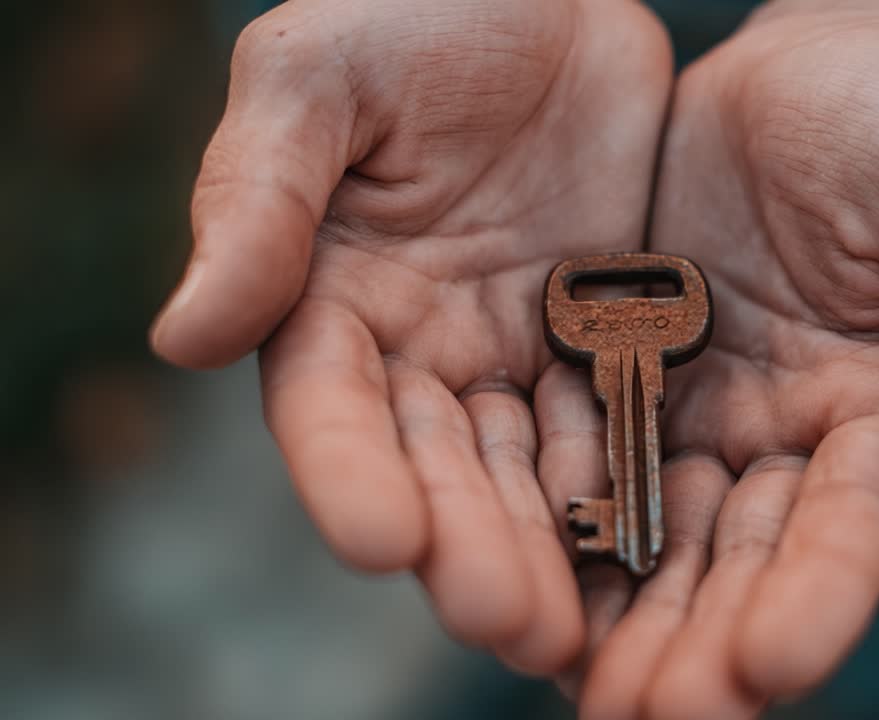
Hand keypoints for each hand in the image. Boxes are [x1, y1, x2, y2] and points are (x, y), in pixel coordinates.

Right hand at [149, 0, 672, 674]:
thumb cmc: (418, 12)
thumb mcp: (319, 76)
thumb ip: (257, 197)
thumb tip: (186, 335)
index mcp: (334, 294)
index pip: (331, 403)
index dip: (349, 472)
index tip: (379, 539)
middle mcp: (424, 346)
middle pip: (439, 464)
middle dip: (467, 544)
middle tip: (504, 622)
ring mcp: (519, 349)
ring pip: (531, 467)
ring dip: (550, 547)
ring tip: (575, 628)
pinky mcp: (608, 338)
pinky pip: (621, 421)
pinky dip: (630, 485)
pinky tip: (654, 551)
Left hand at [569, 8, 878, 716]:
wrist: (818, 64)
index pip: (853, 527)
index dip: (816, 599)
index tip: (767, 668)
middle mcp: (791, 437)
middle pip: (743, 558)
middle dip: (696, 641)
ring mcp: (704, 408)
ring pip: (655, 527)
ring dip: (615, 610)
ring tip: (565, 684)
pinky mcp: (627, 367)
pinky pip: (581, 446)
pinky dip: (551, 512)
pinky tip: (510, 571)